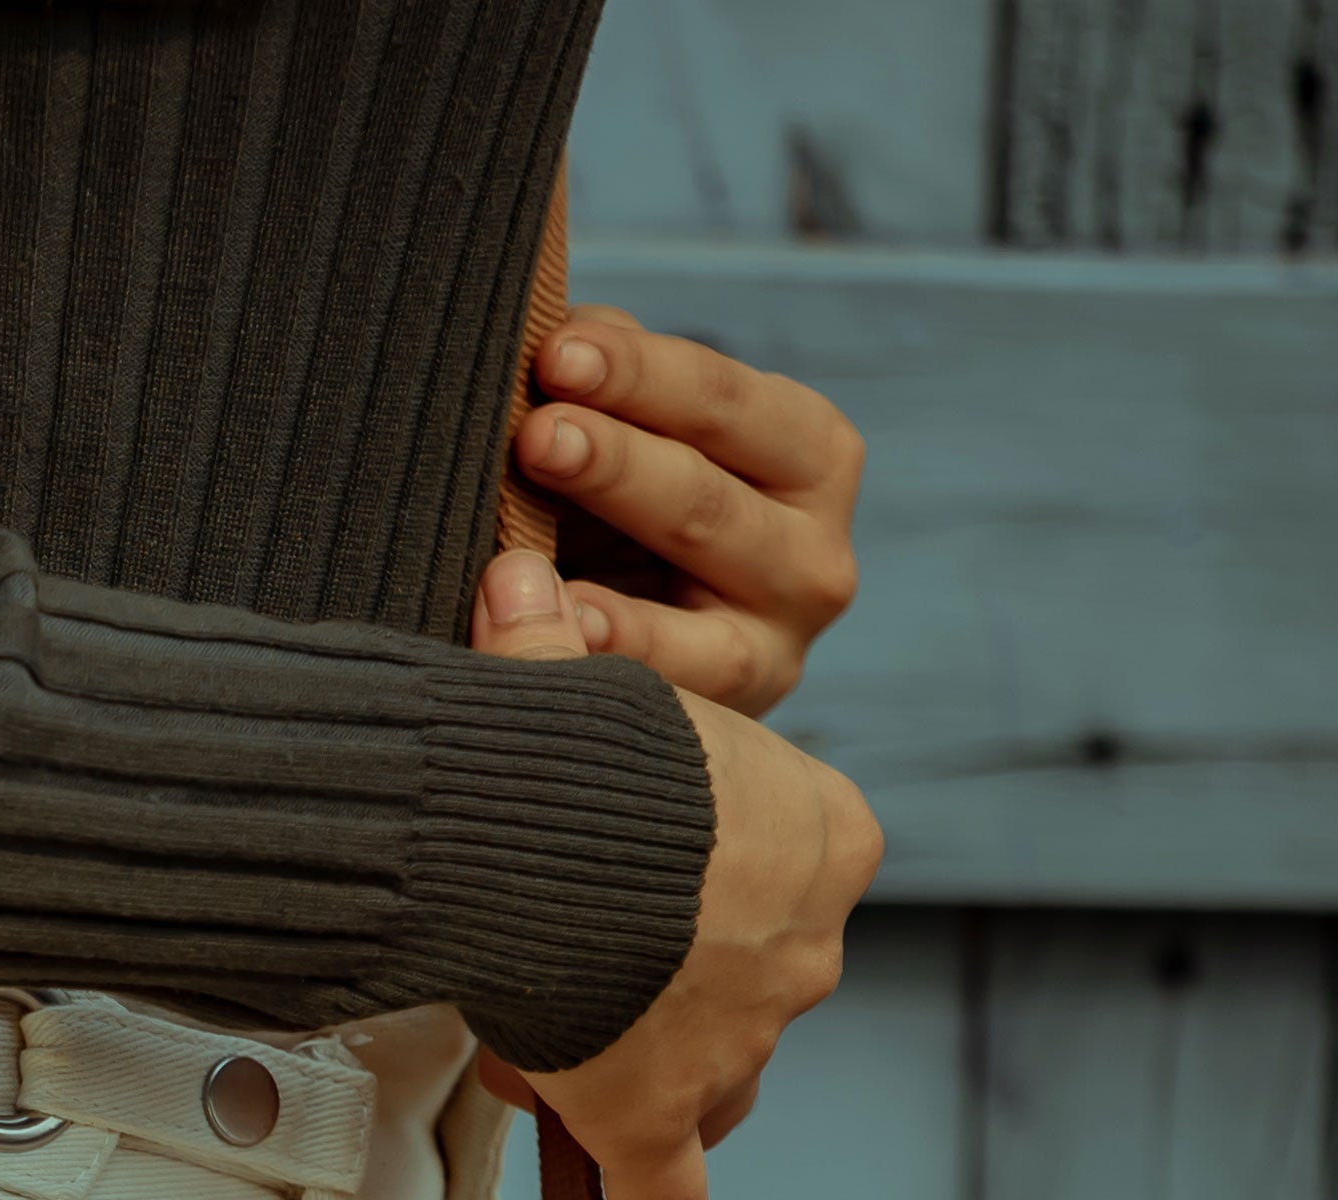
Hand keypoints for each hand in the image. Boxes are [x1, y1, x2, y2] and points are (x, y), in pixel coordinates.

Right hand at [469, 549, 881, 1199]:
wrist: (552, 838)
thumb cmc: (577, 744)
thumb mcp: (589, 678)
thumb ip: (555, 650)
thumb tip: (513, 579)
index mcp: (822, 832)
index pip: (784, 873)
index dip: (698, 886)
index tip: (624, 887)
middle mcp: (805, 945)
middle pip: (748, 984)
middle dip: (664, 987)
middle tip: (572, 969)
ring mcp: (738, 1043)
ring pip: (717, 1085)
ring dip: (655, 1082)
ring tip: (569, 1061)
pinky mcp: (661, 1119)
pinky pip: (666, 1197)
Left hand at [510, 309, 862, 719]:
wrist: (652, 661)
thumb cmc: (632, 518)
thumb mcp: (639, 438)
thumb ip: (610, 385)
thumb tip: (563, 337)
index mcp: (808, 454)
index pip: (723, 403)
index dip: (639, 373)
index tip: (554, 352)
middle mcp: (814, 556)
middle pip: (708, 502)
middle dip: (616, 463)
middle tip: (534, 432)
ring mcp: (775, 652)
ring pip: (698, 620)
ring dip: (606, 589)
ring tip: (523, 546)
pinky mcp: (731, 724)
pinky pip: (672, 697)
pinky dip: (611, 668)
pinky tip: (561, 642)